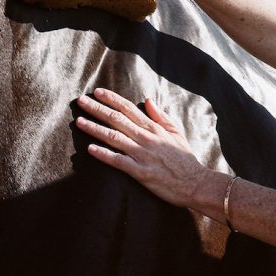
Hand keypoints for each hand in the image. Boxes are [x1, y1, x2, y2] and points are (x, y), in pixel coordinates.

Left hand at [75, 88, 209, 207]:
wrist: (196, 183)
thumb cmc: (186, 160)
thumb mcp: (177, 133)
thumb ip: (161, 116)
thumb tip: (148, 100)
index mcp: (154, 128)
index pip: (129, 109)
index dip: (112, 99)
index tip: (97, 92)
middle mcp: (147, 139)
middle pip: (117, 120)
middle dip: (97, 109)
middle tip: (80, 101)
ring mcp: (143, 155)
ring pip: (115, 137)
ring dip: (95, 129)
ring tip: (79, 122)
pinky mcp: (141, 172)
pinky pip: (119, 161)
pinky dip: (104, 154)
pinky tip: (90, 149)